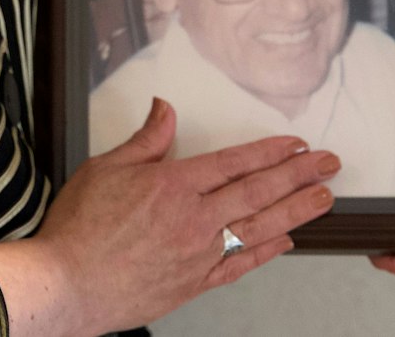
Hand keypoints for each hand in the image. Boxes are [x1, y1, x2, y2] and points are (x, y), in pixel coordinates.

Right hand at [0, 97, 339, 336]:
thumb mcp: (105, 168)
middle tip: (327, 165)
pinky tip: (285, 242)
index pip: (235, 162)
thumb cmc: (79, 230)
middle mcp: (194, 219)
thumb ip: (145, 140)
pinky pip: (240, 265)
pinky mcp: (194, 283)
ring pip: (259, 228)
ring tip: (323, 199)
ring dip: (295, 211)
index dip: (270, 151)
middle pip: (257, 191)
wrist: (66, 285)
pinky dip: (266, 253)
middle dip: (298, 175)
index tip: (296, 144)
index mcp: (173, 185)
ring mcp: (198, 253)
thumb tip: (165, 110)